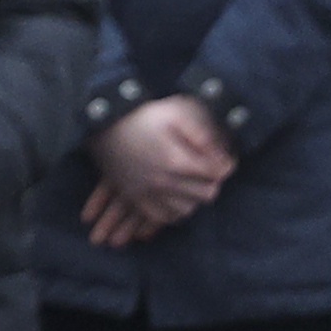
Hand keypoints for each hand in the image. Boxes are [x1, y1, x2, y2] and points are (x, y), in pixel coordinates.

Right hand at [83, 94, 232, 247]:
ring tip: (194, 185)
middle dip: (212, 183)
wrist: (104, 124)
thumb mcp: (177, 113)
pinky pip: (160, 217)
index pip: (216, 174)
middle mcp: (162, 181)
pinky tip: (176, 200)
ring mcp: (146, 192)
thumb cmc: (144, 115)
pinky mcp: (133, 197)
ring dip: (194, 199)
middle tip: (210, 172)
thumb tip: (221, 156)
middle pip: (205, 195)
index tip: (225, 160)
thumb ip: (203, 134)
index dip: (225, 166)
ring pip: (185, 209)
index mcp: (176, 160)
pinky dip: (173, 212)